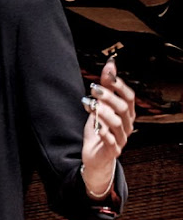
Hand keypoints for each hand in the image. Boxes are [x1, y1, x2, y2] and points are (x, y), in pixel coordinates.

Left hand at [81, 57, 135, 196]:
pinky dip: (103, 132)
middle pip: (123, 108)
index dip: (120, 85)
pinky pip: (110, 141)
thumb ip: (107, 86)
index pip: (130, 97)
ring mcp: (121, 139)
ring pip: (116, 123)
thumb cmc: (100, 128)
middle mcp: (127, 125)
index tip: (107, 74)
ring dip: (103, 112)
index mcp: (127, 113)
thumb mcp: (102, 105)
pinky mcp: (112, 150)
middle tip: (94, 88)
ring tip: (90, 104)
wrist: (95, 155)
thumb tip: (111, 64)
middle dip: (109, 96)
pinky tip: (95, 125)